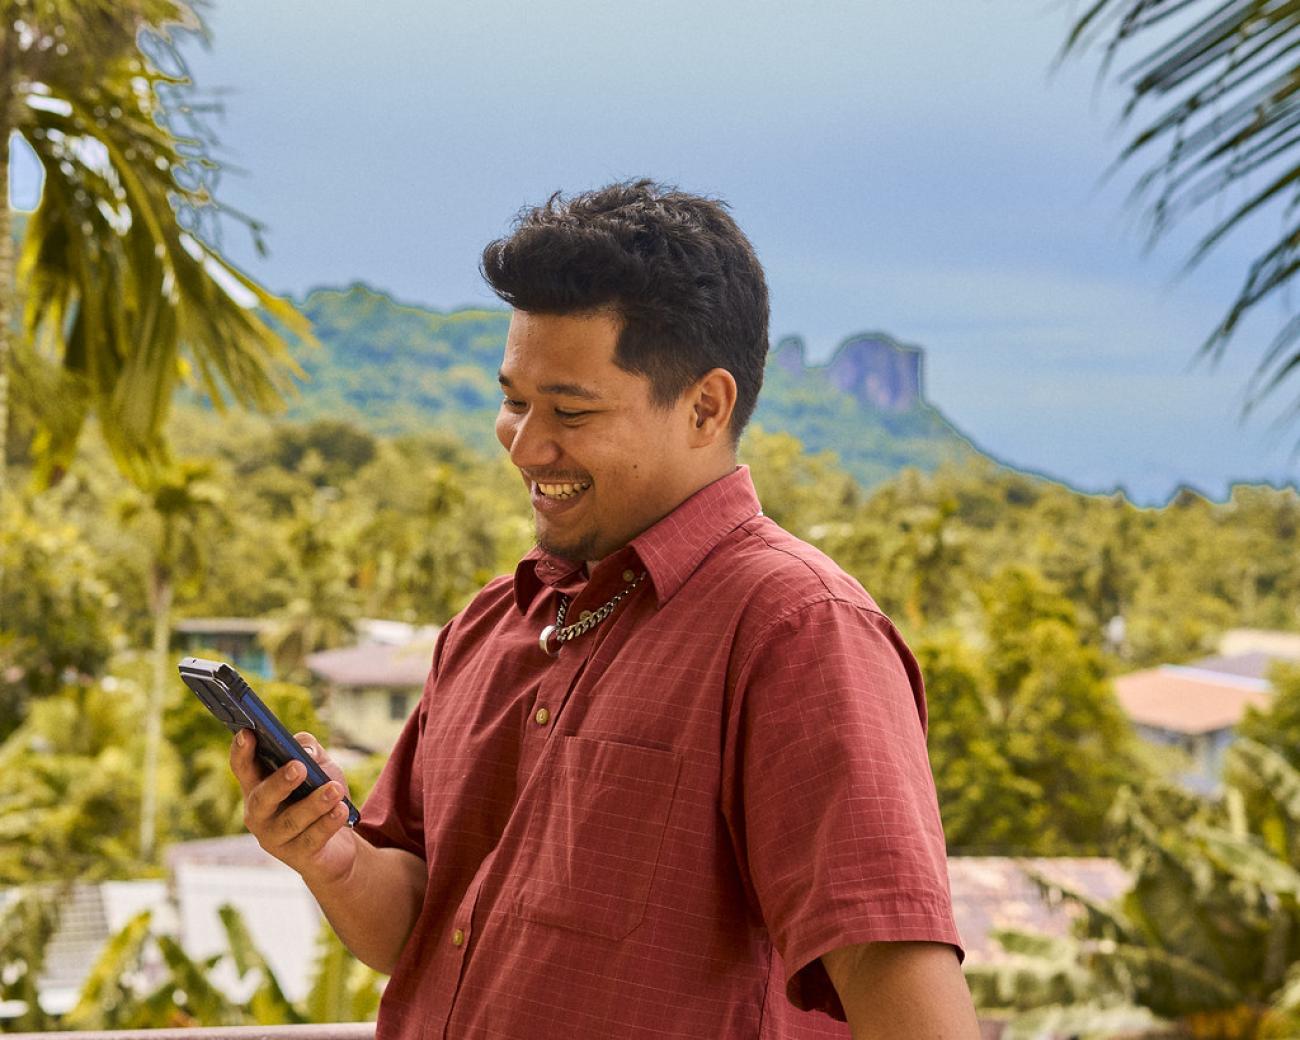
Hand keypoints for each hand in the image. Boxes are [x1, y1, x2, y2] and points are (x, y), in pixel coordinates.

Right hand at [230, 729, 357, 885]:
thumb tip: (304, 751)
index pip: (243, 768)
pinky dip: (328, 823)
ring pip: (291, 820)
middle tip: (298, 767)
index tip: (247, 733)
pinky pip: (312, 839)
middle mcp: (259, 814)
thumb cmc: (320, 795)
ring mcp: (275, 838)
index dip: (241, 751)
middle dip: (279, 782)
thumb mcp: (319, 766)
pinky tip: (341, 810)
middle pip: (262, 798)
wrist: (337, 844)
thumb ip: (309, 749)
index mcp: (258, 786)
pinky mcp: (297, 857)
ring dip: (314, 803)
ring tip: (335, 789)